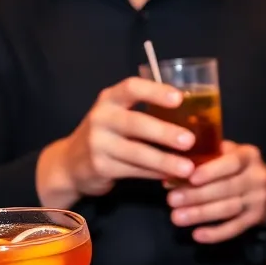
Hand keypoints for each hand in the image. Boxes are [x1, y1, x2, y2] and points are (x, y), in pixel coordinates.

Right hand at [37, 76, 196, 206]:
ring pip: (136, 152)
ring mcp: (98, 144)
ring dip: (164, 161)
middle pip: (135, 123)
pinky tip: (172, 176)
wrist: (70, 162)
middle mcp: (101, 118)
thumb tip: (195, 119)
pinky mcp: (100, 167)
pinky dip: (155, 174)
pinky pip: (133, 171)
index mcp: (110, 99)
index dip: (155, 91)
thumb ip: (146, 112)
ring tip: (188, 168)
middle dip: (164, 132)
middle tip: (189, 140)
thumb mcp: (119, 115)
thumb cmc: (108, 133)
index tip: (179, 98)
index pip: (131, 88)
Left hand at [166, 141, 265, 242]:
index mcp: (249, 156)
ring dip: (200, 214)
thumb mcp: (226, 154)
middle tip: (171, 200)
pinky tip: (197, 235)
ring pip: (228, 209)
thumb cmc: (236, 167)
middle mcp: (258, 176)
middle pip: (226, 188)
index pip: (232, 162)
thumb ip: (203, 158)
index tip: (190, 178)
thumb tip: (171, 173)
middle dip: (196, 195)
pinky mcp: (257, 218)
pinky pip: (235, 228)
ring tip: (177, 217)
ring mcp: (259, 199)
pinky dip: (215, 233)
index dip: (211, 171)